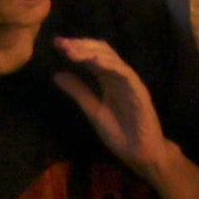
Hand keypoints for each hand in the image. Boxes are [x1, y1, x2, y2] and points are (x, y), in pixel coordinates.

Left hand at [44, 31, 174, 175]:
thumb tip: (56, 75)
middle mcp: (119, 76)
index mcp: (109, 80)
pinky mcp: (139, 92)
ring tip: (72, 50)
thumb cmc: (120, 134)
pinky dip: (111, 65)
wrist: (141, 155)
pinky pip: (125, 74)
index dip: (76, 48)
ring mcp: (130, 82)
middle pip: (101, 52)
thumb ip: (78, 92)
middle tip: (62, 43)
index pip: (92, 57)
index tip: (57, 44)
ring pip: (112, 59)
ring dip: (91, 52)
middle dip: (81, 45)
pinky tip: (95, 62)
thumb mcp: (93, 111)